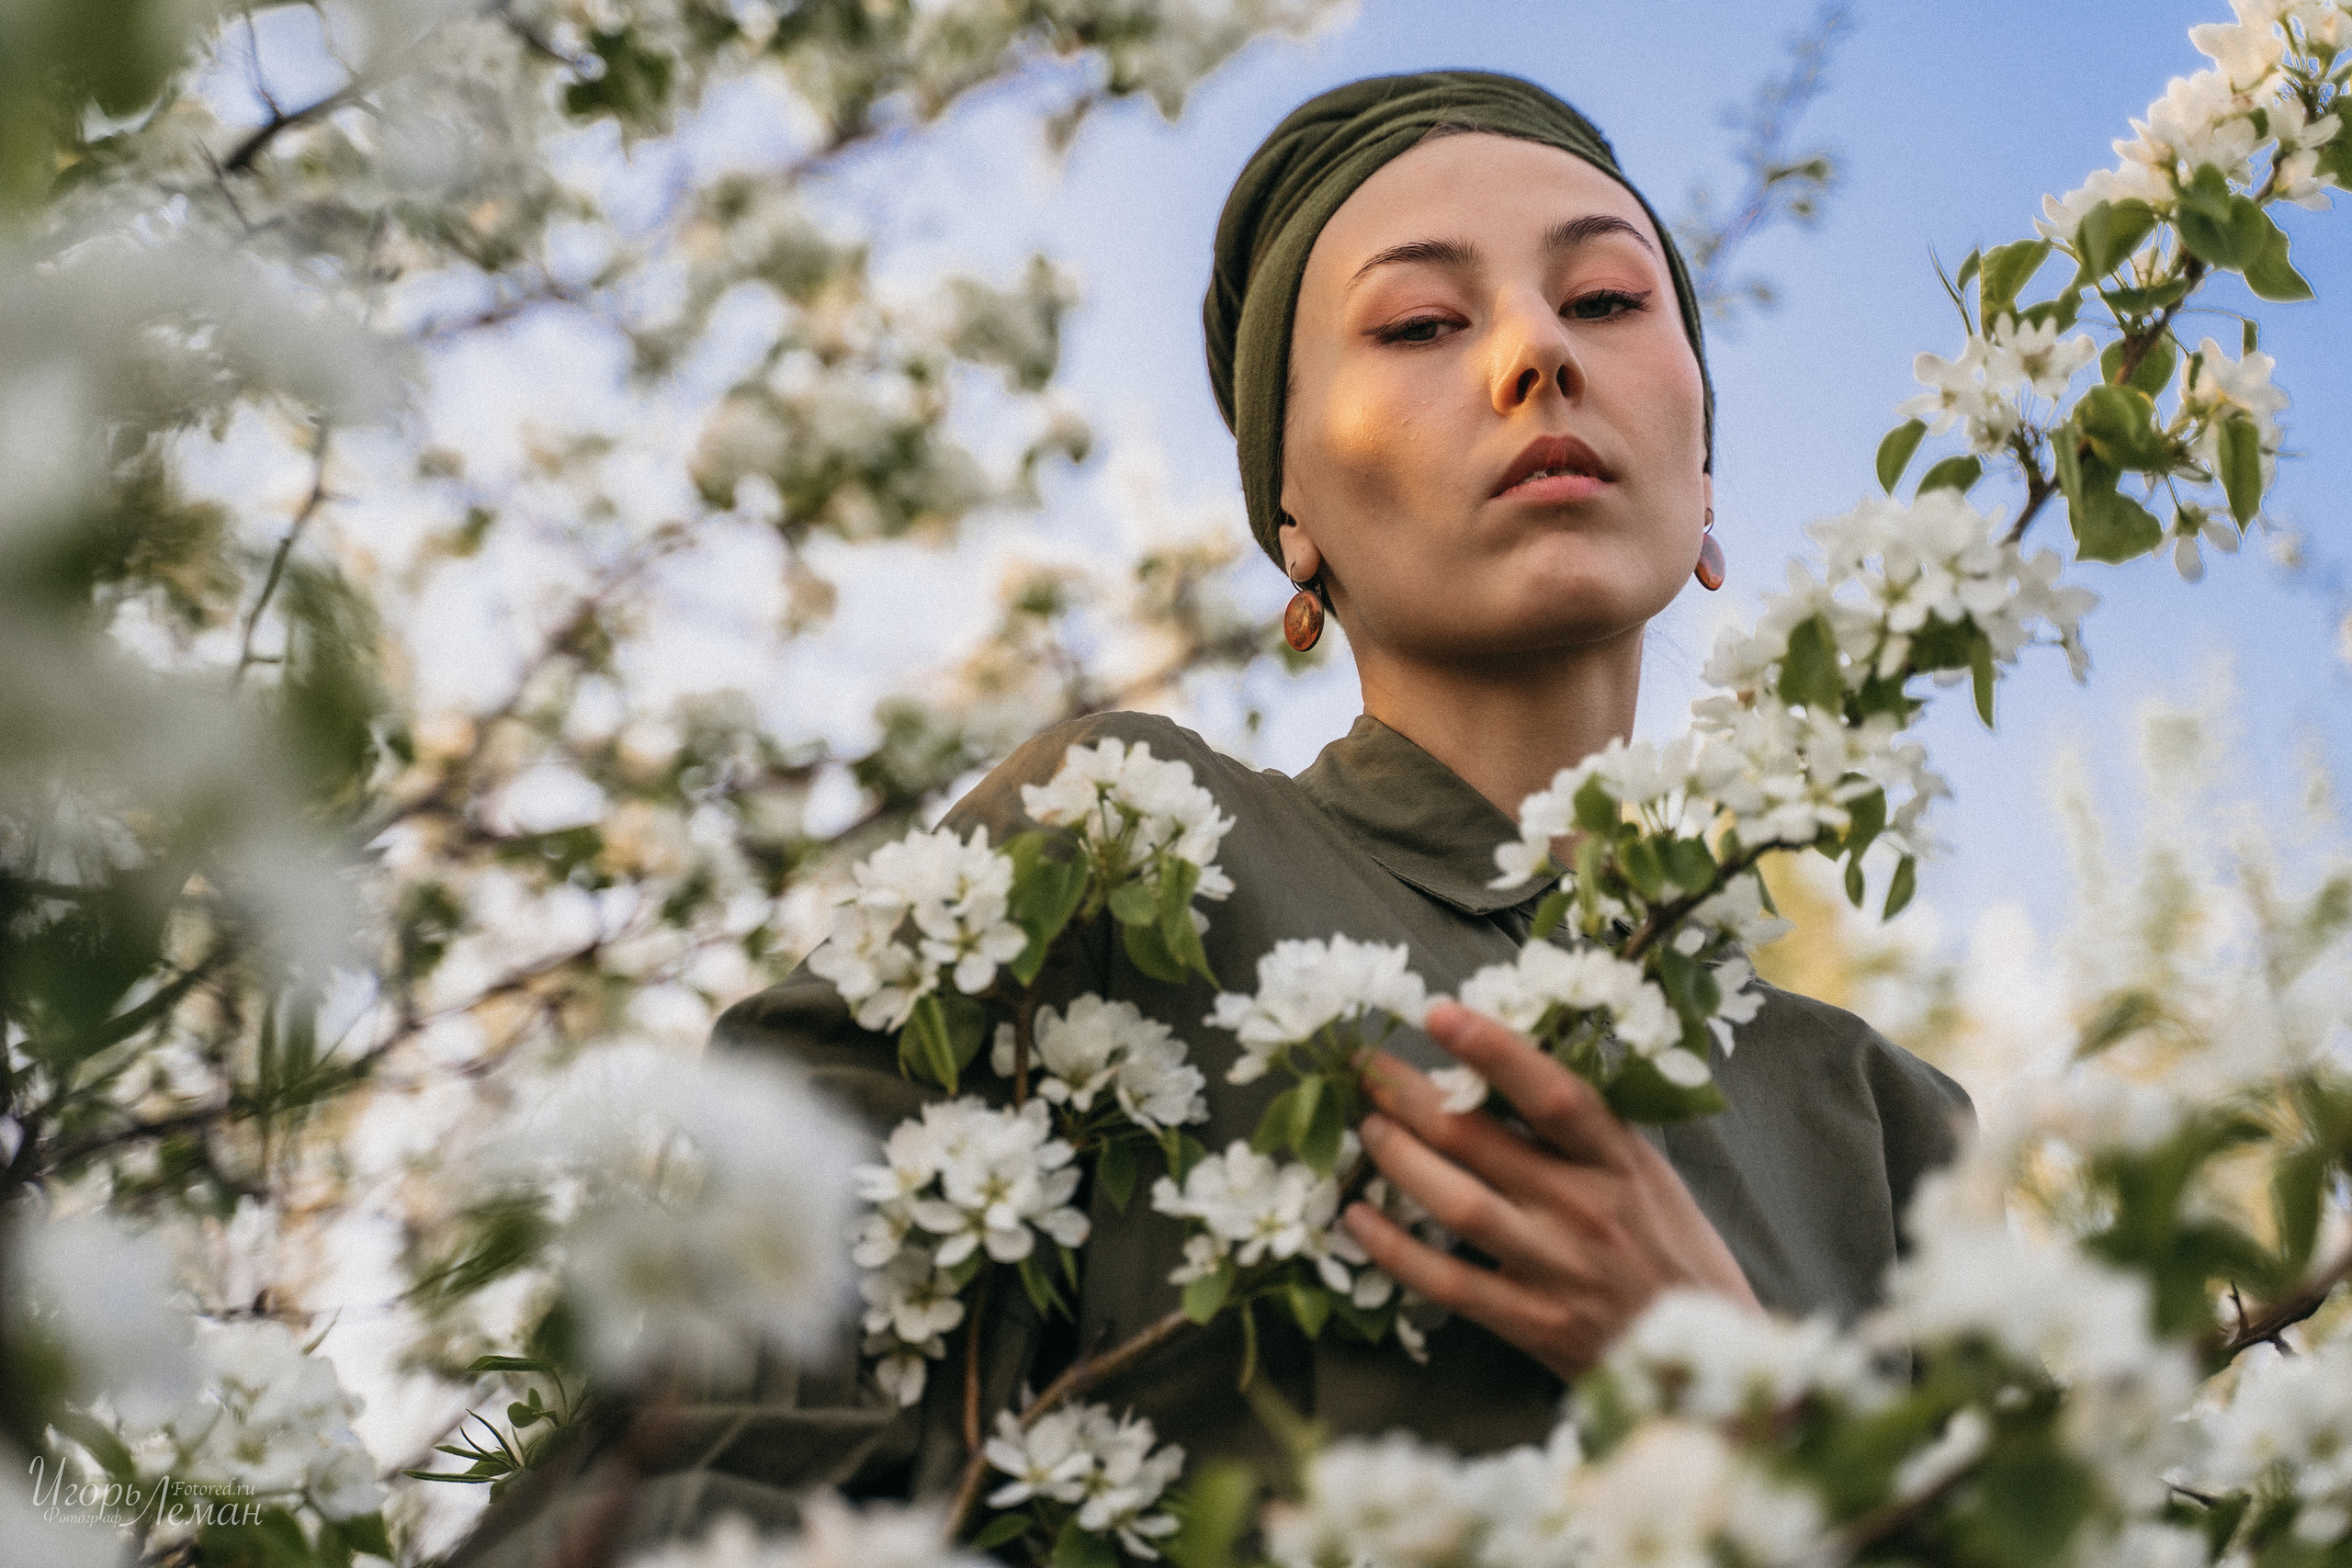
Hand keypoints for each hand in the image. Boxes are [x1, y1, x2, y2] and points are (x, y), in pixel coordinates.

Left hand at [1340, 1000, 1758, 1379]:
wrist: (1706, 1363)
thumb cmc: (1674, 1254)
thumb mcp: (1650, 1178)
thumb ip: (1587, 1133)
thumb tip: (1508, 1067)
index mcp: (1622, 1163)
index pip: (1554, 1094)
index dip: (1494, 1050)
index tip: (1439, 1012)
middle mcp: (1589, 1210)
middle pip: (1484, 1142)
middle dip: (1413, 1097)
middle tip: (1365, 1068)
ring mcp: (1559, 1269)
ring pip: (1459, 1205)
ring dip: (1401, 1161)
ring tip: (1368, 1129)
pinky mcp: (1534, 1324)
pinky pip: (1449, 1283)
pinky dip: (1397, 1250)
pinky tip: (1357, 1219)